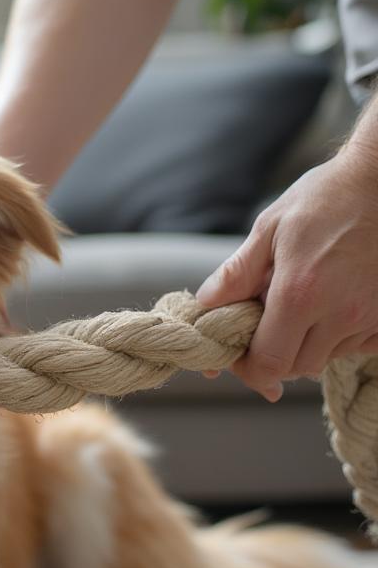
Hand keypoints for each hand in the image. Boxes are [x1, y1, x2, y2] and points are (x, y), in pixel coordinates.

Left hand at [196, 152, 377, 401]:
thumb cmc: (325, 199)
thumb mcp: (271, 228)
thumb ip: (237, 273)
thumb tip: (205, 303)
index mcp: (300, 294)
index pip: (269, 362)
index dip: (248, 368)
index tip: (237, 354)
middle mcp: (340, 313)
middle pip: (296, 367)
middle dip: (273, 355)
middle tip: (264, 325)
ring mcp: (370, 317)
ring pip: (326, 358)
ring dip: (305, 345)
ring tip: (301, 305)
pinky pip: (356, 347)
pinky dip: (338, 338)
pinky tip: (331, 306)